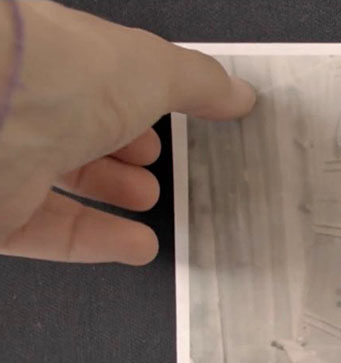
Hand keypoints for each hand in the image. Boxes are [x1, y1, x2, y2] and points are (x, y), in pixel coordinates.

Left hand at [0, 2, 255, 264]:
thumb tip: (236, 94)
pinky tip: (137, 245)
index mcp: (56, 58)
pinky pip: (46, 233)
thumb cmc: (54, 74)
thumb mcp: (152, 68)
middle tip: (151, 166)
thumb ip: (198, 84)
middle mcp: (25, 106)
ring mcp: (5, 159)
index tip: (168, 123)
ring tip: (150, 203)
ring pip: (58, 184)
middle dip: (119, 152)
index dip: (134, 103)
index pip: (96, 81)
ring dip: (111, 198)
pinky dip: (95, 241)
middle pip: (74, 133)